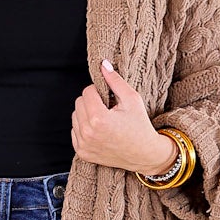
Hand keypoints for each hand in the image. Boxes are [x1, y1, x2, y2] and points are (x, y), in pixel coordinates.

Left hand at [71, 60, 177, 176]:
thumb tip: (102, 64)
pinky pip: (74, 131)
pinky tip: (99, 131)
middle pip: (78, 103)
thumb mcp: (132, 99)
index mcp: (99, 118)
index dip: (99, 91)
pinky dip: (84, 128)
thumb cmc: (140, 126)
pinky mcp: (82, 152)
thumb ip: (115, 81)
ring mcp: (83, 145)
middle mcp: (88, 133)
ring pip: (75, 116)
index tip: (110, 99)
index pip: (87, 92)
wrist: (144, 155)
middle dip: (92, 102)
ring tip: (104, 121)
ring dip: (87, 114)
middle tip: (108, 110)